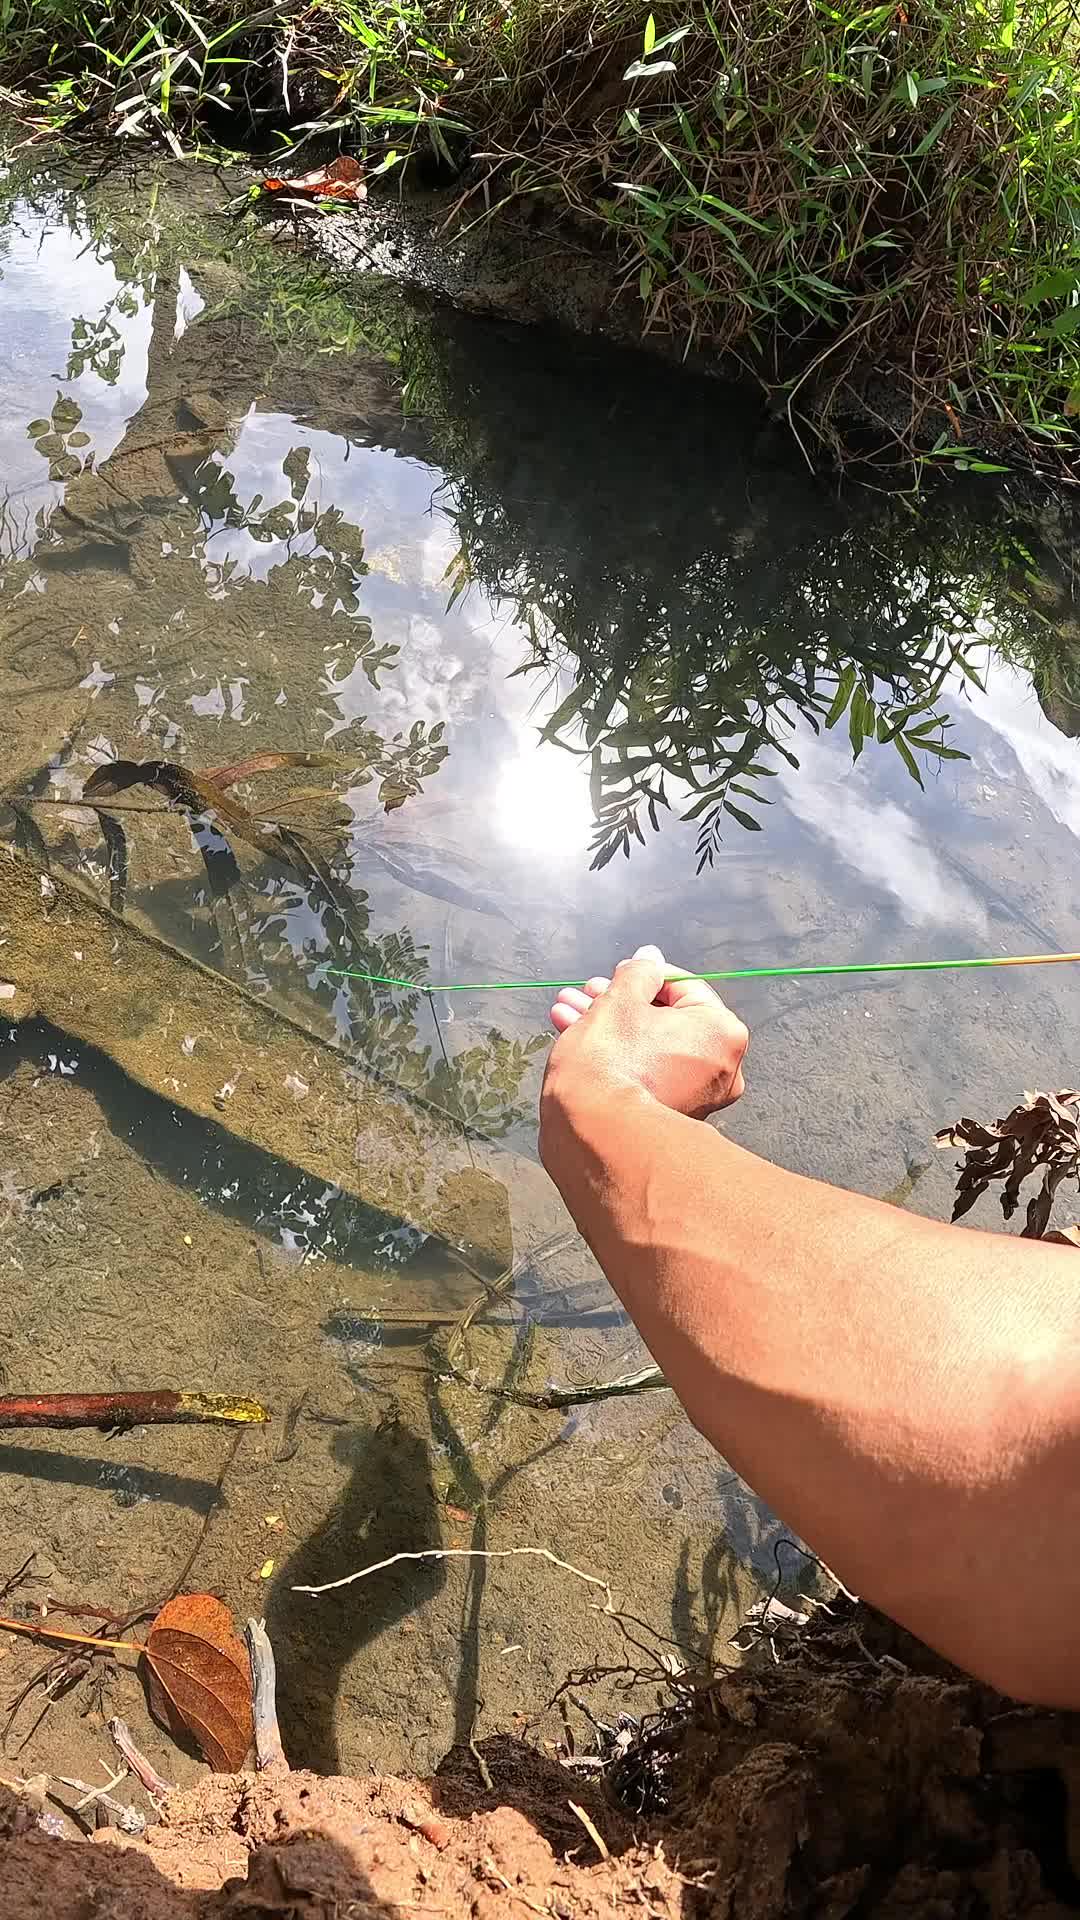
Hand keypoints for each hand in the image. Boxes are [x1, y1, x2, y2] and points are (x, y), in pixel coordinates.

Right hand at [541, 944, 747, 1124]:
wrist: (593, 1131)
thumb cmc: (611, 1062)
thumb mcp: (620, 1000)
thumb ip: (638, 972)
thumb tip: (649, 960)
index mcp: (723, 1032)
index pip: (683, 986)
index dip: (643, 975)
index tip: (616, 975)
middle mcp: (721, 1068)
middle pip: (664, 1018)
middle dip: (619, 1003)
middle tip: (589, 993)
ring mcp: (698, 1096)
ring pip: (651, 1045)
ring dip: (610, 1025)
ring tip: (570, 1012)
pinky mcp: (671, 1114)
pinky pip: (649, 1071)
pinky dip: (620, 1055)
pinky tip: (578, 1037)